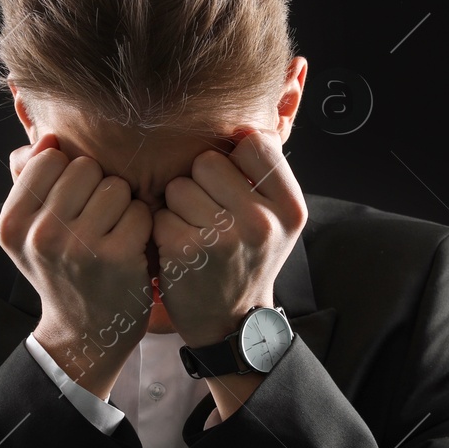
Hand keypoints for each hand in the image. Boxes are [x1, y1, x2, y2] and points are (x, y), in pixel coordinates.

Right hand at [0, 132, 152, 398]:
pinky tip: (130, 248)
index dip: (68, 173)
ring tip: (111, 234)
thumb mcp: (30, 232)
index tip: (70, 204)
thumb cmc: (62, 271)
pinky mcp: (117, 258)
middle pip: (85, 167)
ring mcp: (79, 247)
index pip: (48, 158)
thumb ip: (29, 181)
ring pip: (115, 186)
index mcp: (12, 223)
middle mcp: (40, 235)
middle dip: (97, 188)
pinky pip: (140, 211)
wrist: (85, 333)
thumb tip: (45, 135)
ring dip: (122, 206)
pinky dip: (142, 226)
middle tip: (95, 222)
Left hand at [151, 127, 307, 348]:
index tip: (233, 187)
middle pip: (208, 161)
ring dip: (178, 206)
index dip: (235, 160)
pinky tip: (179, 250)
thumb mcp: (277, 221)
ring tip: (195, 232)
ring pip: (179, 186)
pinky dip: (162, 229)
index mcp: (290, 208)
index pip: (254, 143)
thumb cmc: (248, 260)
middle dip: (200, 182)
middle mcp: (261, 222)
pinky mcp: (185, 252)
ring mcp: (223, 238)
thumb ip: (266, 174)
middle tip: (210, 215)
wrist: (231, 324)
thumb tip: (245, 123)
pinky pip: (159, 214)